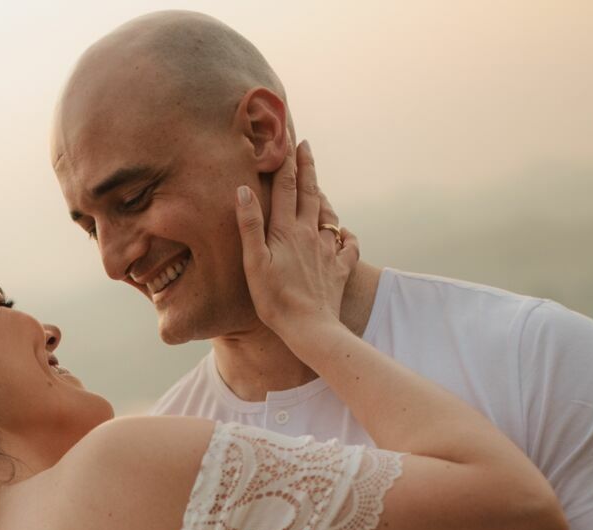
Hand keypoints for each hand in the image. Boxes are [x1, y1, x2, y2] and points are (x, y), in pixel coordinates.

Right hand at [235, 139, 358, 340]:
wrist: (310, 328)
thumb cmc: (275, 299)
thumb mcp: (254, 262)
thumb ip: (249, 225)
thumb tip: (243, 189)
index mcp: (287, 231)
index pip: (287, 188)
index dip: (287, 162)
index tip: (289, 138)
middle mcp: (310, 235)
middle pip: (310, 194)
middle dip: (307, 168)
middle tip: (305, 146)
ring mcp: (328, 252)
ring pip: (328, 216)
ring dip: (322, 198)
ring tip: (317, 187)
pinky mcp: (339, 270)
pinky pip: (348, 247)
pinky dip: (347, 237)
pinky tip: (345, 234)